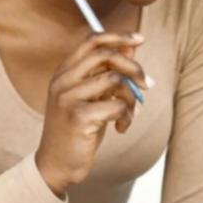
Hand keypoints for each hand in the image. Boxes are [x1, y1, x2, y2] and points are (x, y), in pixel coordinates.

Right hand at [34, 30, 149, 195]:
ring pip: (116, 80)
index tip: (140, 39)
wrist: (56, 165)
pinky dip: (127, 117)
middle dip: (134, 67)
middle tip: (146, 84)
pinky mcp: (78, 117)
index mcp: (64, 72)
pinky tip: (121, 128)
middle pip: (106, 55)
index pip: (92, 40)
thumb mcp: (92, 97)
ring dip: (132, 98)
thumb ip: (107, 73)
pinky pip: (117, 106)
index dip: (118, 36)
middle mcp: (62, 81)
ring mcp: (68, 98)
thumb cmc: (78, 130)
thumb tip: (131, 48)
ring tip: (129, 114)